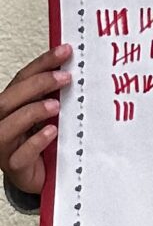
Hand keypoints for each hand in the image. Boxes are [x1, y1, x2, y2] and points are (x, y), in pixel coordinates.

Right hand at [0, 47, 70, 199]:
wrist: (42, 174)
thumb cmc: (45, 138)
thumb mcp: (49, 111)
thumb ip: (54, 92)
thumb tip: (73, 64)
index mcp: (11, 105)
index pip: (21, 78)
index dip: (42, 63)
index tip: (66, 51)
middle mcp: (2, 123)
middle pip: (7, 100)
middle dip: (37, 85)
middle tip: (65, 78)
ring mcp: (4, 147)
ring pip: (5, 127)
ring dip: (32, 112)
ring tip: (56, 105)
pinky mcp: (14, 167)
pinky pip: (19, 155)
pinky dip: (35, 141)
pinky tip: (52, 132)